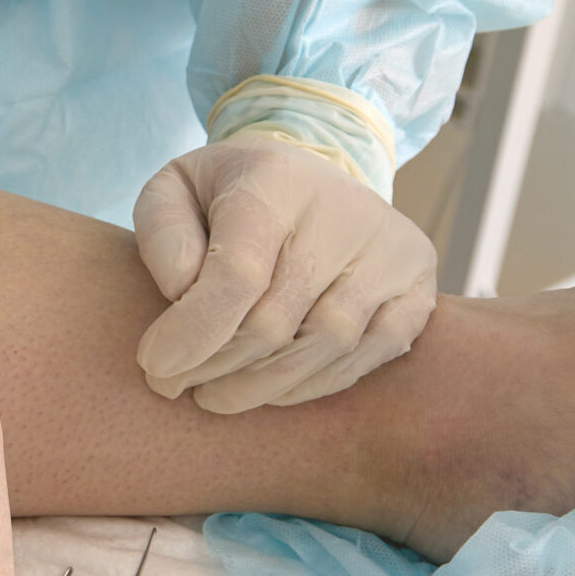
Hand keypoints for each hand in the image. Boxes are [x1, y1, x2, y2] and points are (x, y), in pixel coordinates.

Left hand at [133, 133, 436, 411]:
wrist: (306, 180)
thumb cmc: (225, 196)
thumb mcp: (174, 191)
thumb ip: (163, 233)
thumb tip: (181, 290)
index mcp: (276, 180)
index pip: (237, 272)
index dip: (194, 331)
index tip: (154, 366)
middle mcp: (345, 211)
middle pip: (277, 320)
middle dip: (216, 365)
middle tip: (173, 385)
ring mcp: (392, 250)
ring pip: (325, 345)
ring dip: (261, 385)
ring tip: (214, 395)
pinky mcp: (419, 284)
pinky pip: (370, 355)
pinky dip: (317, 383)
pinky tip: (273, 388)